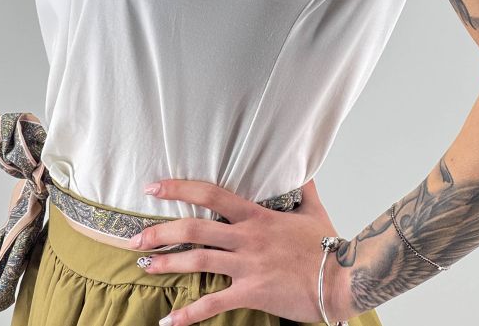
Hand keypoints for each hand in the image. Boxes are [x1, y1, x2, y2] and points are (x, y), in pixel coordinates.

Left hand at [130, 176, 352, 325]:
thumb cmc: (328, 245)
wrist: (344, 278)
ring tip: (143, 267)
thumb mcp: (313, 209)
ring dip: (166, 265)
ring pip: (197, 261)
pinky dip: (189, 315)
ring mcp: (248, 266)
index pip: (210, 194)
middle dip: (159, 232)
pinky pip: (214, 304)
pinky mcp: (252, 292)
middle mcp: (247, 238)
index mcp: (256, 215)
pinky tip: (170, 322)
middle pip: (194, 229)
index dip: (179, 188)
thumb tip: (302, 168)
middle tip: (134, 238)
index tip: (153, 187)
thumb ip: (302, 188)